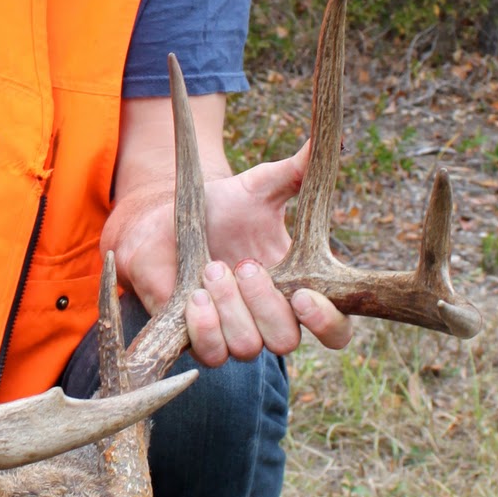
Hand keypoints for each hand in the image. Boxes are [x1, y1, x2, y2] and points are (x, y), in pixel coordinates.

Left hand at [114, 141, 351, 365]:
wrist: (162, 222)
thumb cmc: (219, 208)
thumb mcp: (259, 187)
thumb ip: (298, 172)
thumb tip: (334, 142)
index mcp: (298, 291)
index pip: (335, 328)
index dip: (327, 321)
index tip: (305, 295)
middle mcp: (270, 321)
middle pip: (287, 340)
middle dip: (265, 303)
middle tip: (243, 265)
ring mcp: (234, 336)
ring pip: (247, 347)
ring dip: (231, 308)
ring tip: (212, 269)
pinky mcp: (198, 342)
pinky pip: (210, 354)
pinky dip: (204, 326)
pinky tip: (195, 296)